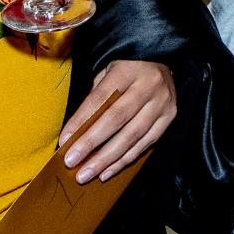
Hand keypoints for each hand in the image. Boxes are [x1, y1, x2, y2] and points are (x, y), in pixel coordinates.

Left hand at [57, 59, 176, 183]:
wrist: (161, 59)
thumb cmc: (127, 69)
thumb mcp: (108, 72)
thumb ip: (95, 98)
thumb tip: (74, 133)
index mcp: (128, 70)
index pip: (100, 98)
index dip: (81, 121)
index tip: (64, 140)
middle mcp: (148, 85)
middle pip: (116, 119)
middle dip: (91, 143)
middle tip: (71, 162)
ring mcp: (161, 102)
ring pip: (131, 136)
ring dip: (107, 159)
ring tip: (87, 173)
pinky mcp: (169, 117)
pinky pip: (145, 144)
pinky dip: (125, 160)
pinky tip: (107, 171)